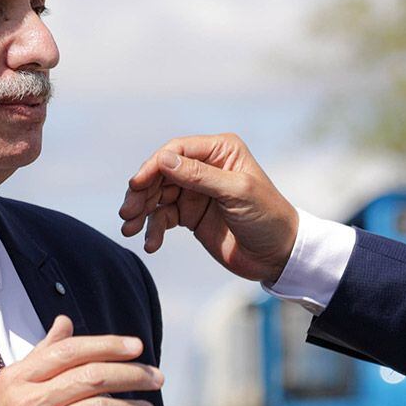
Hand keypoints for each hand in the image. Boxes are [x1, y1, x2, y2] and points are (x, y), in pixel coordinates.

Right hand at [0, 315, 159, 405]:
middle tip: (155, 377)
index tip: (137, 347)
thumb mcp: (10, 388)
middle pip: (90, 377)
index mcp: (17, 379)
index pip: (69, 351)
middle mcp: (26, 403)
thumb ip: (42, 356)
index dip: (108, 345)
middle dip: (131, 374)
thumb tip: (64, 322)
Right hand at [119, 133, 299, 282]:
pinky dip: (153, 230)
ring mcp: (196, 191)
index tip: (136, 185)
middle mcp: (205, 166)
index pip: (177, 150)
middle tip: (127, 215)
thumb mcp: (236, 194)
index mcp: (220, 151)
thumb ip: (200, 176)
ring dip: (141, 212)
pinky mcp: (190, 215)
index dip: (153, 166)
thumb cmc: (267, 218)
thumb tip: (164, 159)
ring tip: (130, 230)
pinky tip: (151, 244)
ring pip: (157, 195)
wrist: (278, 255)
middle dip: (142, 193)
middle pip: (161, 173)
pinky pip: (163, 217)